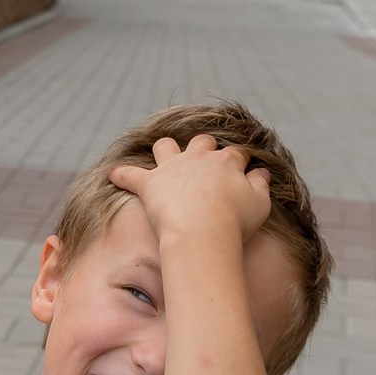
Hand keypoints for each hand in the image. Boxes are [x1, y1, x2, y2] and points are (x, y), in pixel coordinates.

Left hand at [109, 134, 272, 244]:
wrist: (202, 232)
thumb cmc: (235, 221)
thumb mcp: (260, 203)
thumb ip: (260, 184)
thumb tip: (262, 172)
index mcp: (226, 161)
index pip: (235, 154)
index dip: (239, 161)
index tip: (241, 169)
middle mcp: (198, 158)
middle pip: (201, 142)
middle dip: (204, 148)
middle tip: (204, 162)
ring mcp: (171, 168)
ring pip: (165, 146)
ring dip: (165, 150)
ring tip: (164, 157)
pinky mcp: (149, 183)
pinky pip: (129, 174)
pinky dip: (121, 174)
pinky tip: (113, 174)